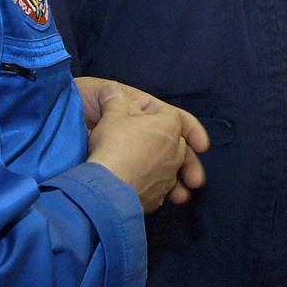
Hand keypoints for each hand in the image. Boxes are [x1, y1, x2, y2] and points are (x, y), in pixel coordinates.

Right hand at [76, 76, 208, 203]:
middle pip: (178, 143)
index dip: (162, 116)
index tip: (158, 119)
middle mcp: (175, 150)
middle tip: (156, 145)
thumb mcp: (111, 114)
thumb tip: (112, 90)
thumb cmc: (113, 145)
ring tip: (152, 167)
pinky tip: (142, 187)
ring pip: (172, 169)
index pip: (172, 116)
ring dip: (165, 169)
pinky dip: (153, 187)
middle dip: (170, 143)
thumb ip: (115, 100)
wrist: (107, 186)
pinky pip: (160, 189)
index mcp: (169, 125)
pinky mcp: (158, 197)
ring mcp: (169, 176)